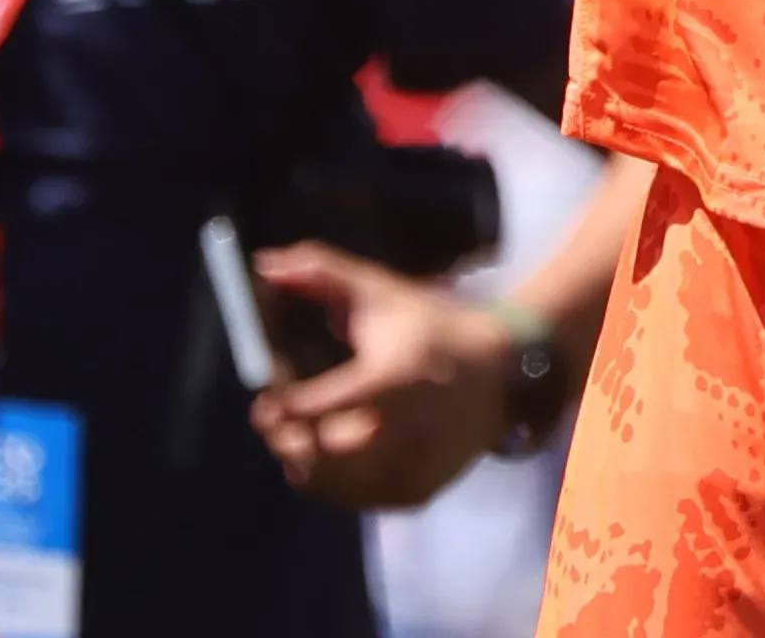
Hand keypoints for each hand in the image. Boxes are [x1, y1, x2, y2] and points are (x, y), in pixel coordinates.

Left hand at [245, 242, 516, 512]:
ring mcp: (412, 470)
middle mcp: (406, 432)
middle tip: (274, 417)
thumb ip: (321, 273)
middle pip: (316, 454)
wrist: (500, 371)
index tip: (265, 396)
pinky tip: (334, 451)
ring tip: (302, 431)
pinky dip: (332, 478)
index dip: (280, 407)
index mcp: (394, 378)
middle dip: (284, 435)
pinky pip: (351, 498)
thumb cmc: (430, 326)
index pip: (318, 408)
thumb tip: (264, 265)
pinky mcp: (415, 493)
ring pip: (327, 483)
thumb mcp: (381, 290)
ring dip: (302, 458)